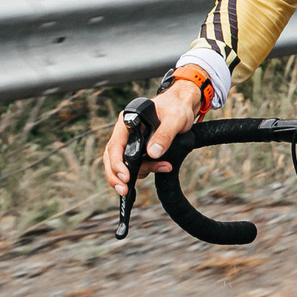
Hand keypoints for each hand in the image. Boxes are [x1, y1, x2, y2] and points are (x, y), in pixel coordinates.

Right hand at [104, 77, 204, 195]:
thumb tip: (152, 154)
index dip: (116, 163)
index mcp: (127, 122)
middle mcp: (125, 132)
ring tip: (164, 168)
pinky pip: (136, 164)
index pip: (114, 145)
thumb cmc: (177, 107)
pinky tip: (163, 168)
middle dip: (117, 176)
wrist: (184, 105)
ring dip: (138, 173)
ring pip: (123, 164)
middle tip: (125, 191)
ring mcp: (131, 141)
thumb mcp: (175, 119)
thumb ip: (164, 134)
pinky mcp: (140, 149)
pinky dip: (146, 170)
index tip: (125, 177)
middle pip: (112, 158)